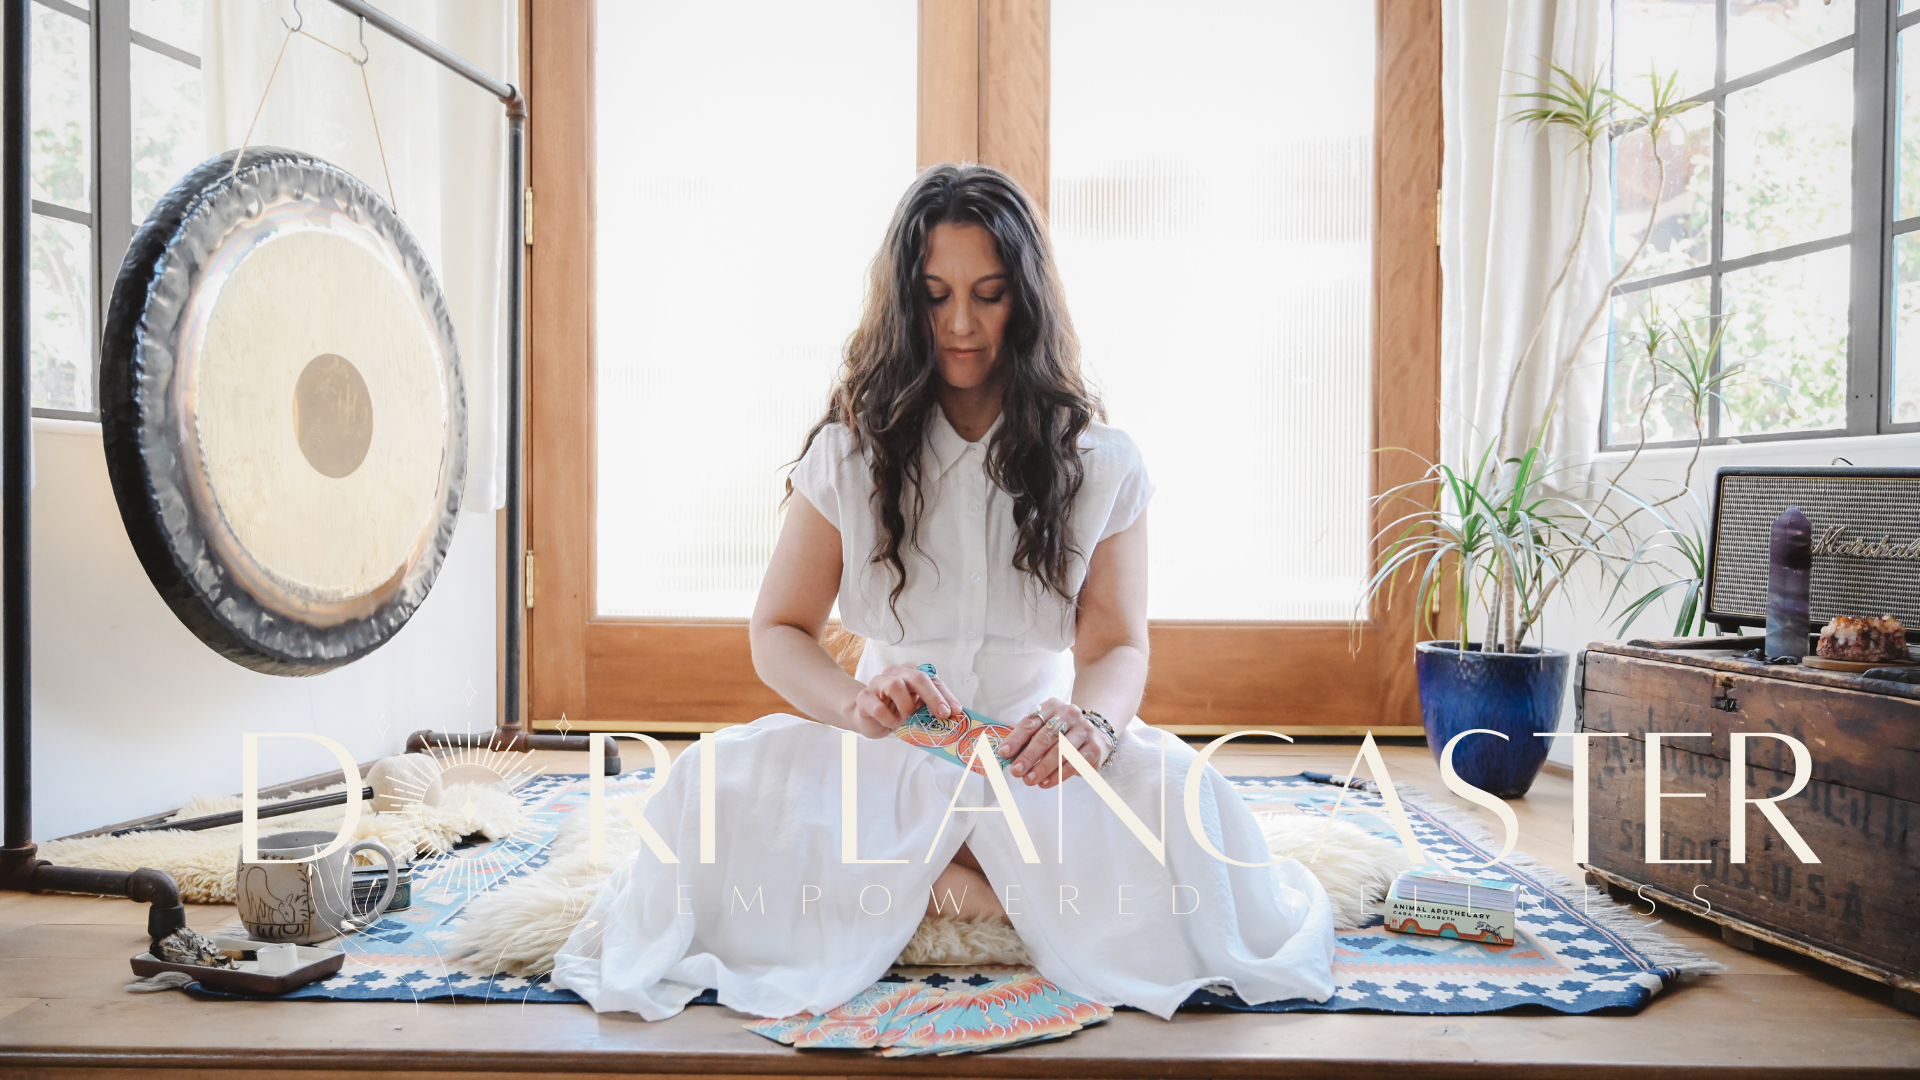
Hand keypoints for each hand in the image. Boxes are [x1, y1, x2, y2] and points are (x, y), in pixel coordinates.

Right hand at [848, 663, 963, 738]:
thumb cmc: (896, 711)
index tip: (955, 711)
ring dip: (906, 707)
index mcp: (910, 672)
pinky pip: (879, 708)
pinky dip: (889, 719)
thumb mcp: (916, 708)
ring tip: (905, 719)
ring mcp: (878, 683)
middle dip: (932, 696)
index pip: (932, 679)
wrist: (868, 718)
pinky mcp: (864, 697)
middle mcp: (895, 672)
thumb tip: (953, 714)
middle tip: (942, 714)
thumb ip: (931, 707)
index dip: (945, 695)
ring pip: (896, 686)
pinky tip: (891, 723)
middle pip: (916, 676)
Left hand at [994, 698, 1107, 787]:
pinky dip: (1058, 775)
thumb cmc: (1061, 733)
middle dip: (1029, 756)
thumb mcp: (1044, 728)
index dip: (1016, 738)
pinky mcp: (1094, 748)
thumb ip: (1027, 740)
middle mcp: (1070, 714)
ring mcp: (1085, 730)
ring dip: (1043, 768)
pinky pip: (1074, 764)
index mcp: (1052, 706)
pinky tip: (1046, 782)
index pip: (1031, 722)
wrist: (1095, 734)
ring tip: (1029, 780)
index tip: (1004, 753)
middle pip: (1045, 737)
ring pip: (1060, 751)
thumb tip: (1007, 757)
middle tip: (1016, 771)